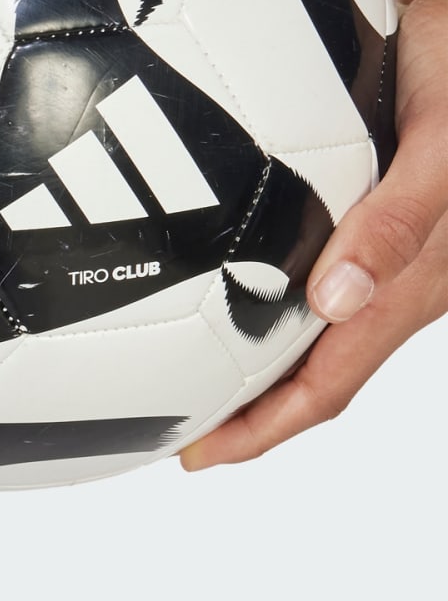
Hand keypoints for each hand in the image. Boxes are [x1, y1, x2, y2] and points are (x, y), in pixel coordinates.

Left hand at [183, 0, 447, 469]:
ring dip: (262, 364)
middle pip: (322, 373)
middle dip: (254, 414)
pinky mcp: (378, 217)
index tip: (199, 456)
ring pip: (321, 333)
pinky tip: (227, 289)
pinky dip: (273, 305)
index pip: (332, 384)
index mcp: (417, 283)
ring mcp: (394, 254)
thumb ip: (395, 222)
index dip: (267, 430)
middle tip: (178, 431)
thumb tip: (336, 302)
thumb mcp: (441, 144)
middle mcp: (405, 281)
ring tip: (191, 378)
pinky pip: (321, 279)